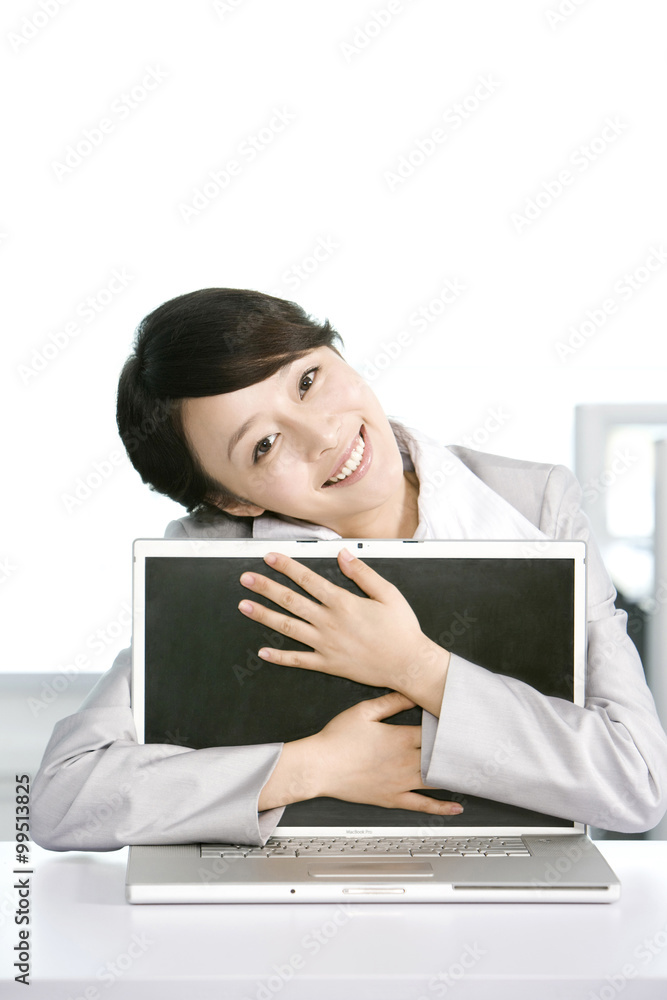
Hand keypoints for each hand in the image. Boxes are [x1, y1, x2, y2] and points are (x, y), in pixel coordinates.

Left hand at [238, 548, 449, 714]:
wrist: (408, 664)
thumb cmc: (401, 630)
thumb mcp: (388, 594)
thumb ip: (363, 574)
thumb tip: (343, 556)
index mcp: (343, 603)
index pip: (307, 579)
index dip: (286, 566)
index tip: (270, 558)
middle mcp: (329, 623)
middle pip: (290, 601)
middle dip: (265, 588)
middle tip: (246, 579)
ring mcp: (326, 645)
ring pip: (288, 628)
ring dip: (264, 616)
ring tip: (244, 607)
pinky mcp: (328, 664)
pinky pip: (298, 660)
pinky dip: (280, 656)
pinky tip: (263, 652)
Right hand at [258, 691, 463, 815]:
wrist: (319, 767)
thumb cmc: (337, 739)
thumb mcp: (363, 711)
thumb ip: (391, 702)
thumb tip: (412, 692)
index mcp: (400, 737)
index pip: (435, 731)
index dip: (451, 727)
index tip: (465, 723)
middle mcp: (405, 761)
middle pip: (441, 756)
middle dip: (459, 751)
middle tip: (480, 749)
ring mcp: (401, 782)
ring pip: (437, 780)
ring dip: (456, 776)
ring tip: (474, 773)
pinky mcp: (394, 798)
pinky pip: (422, 805)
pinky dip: (442, 807)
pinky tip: (456, 807)